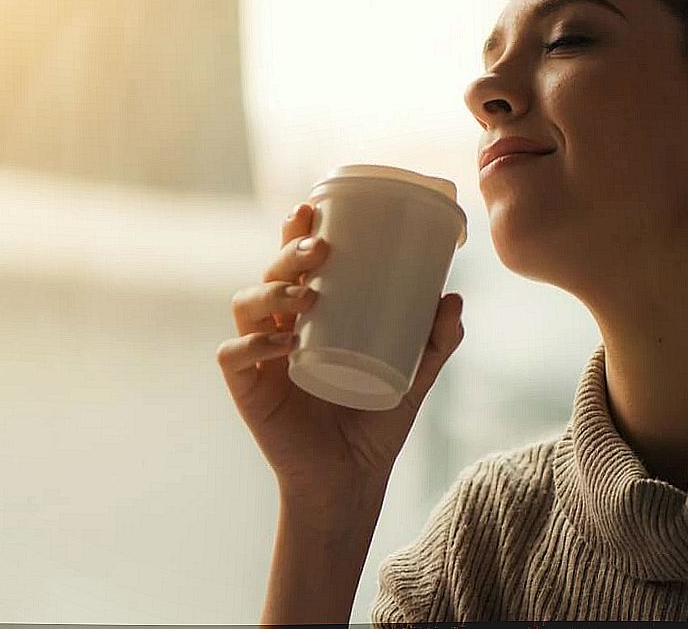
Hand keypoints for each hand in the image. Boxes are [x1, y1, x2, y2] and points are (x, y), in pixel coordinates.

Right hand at [218, 202, 464, 508]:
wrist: (352, 480)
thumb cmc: (374, 423)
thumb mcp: (413, 377)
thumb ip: (435, 342)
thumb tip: (453, 299)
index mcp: (309, 316)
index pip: (295, 262)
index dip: (295, 231)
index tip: (312, 208)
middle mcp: (278, 328)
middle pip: (269, 274)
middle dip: (288, 253)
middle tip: (320, 250)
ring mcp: (259, 358)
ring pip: (245, 306)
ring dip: (271, 292)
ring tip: (306, 296)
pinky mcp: (247, 390)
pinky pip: (233, 356)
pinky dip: (253, 345)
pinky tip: (281, 344)